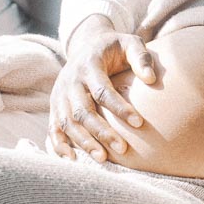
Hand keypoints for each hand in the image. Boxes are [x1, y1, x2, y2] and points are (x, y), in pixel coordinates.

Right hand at [47, 14, 155, 162]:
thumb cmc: (114, 48)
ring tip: (103, 159)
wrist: (86, 46)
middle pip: (82, 111)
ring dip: (83, 142)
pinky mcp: (55, 106)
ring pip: (67, 122)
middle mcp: (70, 81)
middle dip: (102, 131)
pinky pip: (53, 128)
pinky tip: (72, 160)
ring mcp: (59, 95)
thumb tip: (151, 79)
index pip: (102, 90)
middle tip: (123, 148)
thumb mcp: (129, 43)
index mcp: (88, 65)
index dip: (119, 107)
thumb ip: (141, 57)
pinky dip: (59, 145)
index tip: (139, 123)